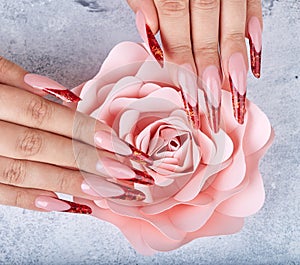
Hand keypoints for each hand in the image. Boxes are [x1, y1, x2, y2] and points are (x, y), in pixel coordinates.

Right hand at [0, 56, 151, 213]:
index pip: (46, 115)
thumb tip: (63, 96)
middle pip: (42, 146)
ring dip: (69, 183)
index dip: (83, 131)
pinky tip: (63, 204)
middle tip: (124, 174)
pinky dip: (31, 199)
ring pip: (26, 171)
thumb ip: (18, 79)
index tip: (117, 144)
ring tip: (104, 191)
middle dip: (86, 161)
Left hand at [127, 0, 262, 130]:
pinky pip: (253, 2)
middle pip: (207, 22)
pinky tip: (255, 56)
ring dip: (235, 54)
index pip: (176, 21)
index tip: (187, 89)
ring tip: (236, 87)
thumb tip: (154, 37)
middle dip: (210, 63)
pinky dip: (255, 29)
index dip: (182, 57)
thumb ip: (142, 1)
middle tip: (212, 98)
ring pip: (233, 15)